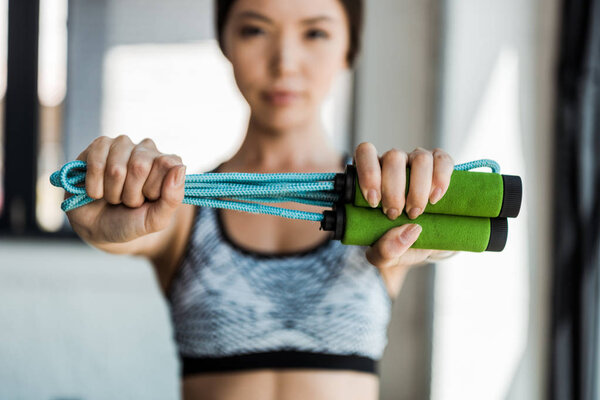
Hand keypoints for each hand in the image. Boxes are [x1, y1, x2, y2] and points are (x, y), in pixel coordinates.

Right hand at [66, 135, 185, 243]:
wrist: (98, 227)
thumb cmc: (131, 222)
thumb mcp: (156, 220)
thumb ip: (173, 198)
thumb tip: (179, 168)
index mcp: (169, 164)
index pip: (167, 165)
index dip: (153, 190)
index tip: (148, 200)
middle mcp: (148, 149)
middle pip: (140, 167)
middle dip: (131, 194)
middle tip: (128, 201)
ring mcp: (123, 145)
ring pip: (116, 168)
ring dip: (112, 192)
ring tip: (114, 197)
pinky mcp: (99, 145)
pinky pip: (96, 164)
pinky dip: (95, 186)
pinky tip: (97, 191)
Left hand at [353, 143, 455, 274]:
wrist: (424, 244)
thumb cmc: (397, 243)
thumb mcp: (385, 256)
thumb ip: (385, 250)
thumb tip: (408, 232)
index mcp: (372, 176)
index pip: (365, 152)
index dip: (368, 173)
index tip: (373, 202)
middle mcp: (394, 164)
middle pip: (393, 157)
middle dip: (394, 190)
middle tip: (394, 214)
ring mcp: (417, 162)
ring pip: (420, 158)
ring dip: (418, 188)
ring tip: (416, 212)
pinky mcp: (441, 166)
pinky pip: (443, 160)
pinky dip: (441, 178)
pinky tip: (435, 199)